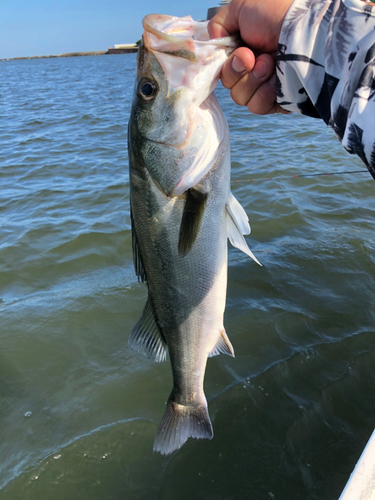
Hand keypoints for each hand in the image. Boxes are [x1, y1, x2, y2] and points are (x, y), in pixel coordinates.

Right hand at [208, 0, 293, 114]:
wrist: (304, 32)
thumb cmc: (276, 15)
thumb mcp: (241, 6)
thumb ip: (218, 23)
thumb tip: (213, 42)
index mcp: (245, 48)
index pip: (223, 67)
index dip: (226, 64)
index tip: (239, 52)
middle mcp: (254, 68)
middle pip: (229, 84)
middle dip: (237, 71)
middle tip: (253, 57)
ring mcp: (265, 85)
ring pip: (240, 97)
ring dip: (252, 81)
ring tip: (270, 64)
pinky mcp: (276, 101)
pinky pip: (256, 106)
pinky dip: (263, 94)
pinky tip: (276, 81)